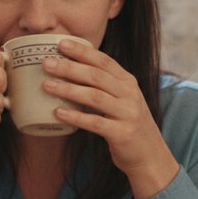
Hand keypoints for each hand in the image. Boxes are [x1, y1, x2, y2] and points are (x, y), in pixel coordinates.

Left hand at [42, 39, 179, 198]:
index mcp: (128, 82)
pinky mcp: (122, 133)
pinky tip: (58, 113)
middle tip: (47, 63)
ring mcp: (127, 113)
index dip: (82, 51)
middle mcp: (129, 94)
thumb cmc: (128, 124)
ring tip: (47, 85)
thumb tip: (69, 71)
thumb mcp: (122, 99)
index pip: (104, 60)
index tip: (61, 43)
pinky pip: (95, 123)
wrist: (150, 155)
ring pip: (94, 97)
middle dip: (70, 68)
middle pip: (96, 76)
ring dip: (69, 89)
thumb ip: (104, 85)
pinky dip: (76, 116)